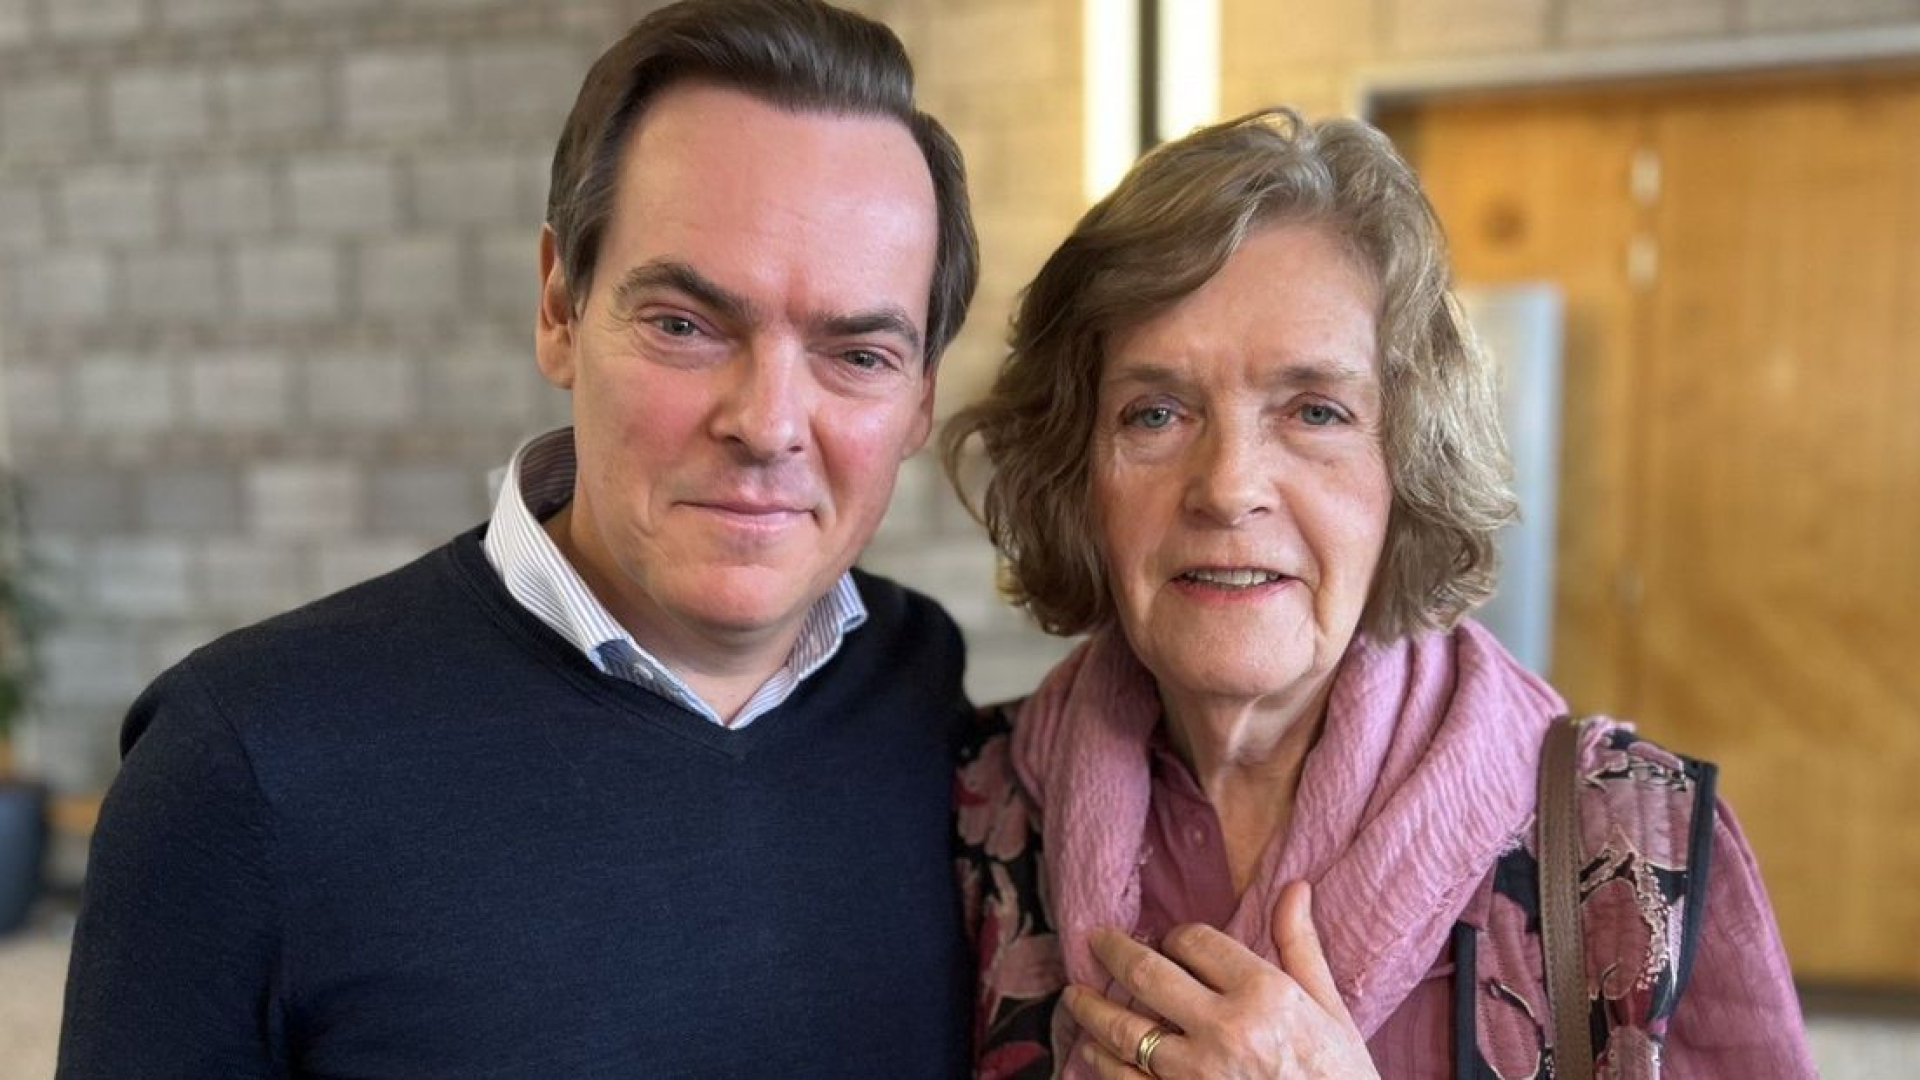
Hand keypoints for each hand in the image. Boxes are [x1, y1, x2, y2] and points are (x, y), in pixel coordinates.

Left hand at [1061, 881, 1377, 1078]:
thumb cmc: (1340, 1078)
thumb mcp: (1330, 1010)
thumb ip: (1300, 947)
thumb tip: (1293, 887)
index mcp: (1265, 994)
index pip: (1196, 941)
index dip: (1177, 936)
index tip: (1170, 942)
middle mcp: (1226, 1029)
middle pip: (1147, 975)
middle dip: (1112, 952)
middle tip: (1094, 941)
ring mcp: (1198, 1075)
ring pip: (1124, 1031)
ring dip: (1092, 1010)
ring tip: (1075, 996)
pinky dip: (1101, 1062)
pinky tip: (1091, 1051)